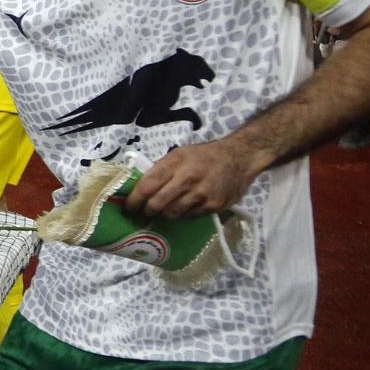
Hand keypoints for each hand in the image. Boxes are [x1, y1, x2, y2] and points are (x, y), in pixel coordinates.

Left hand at [121, 140, 263, 218]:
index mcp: (175, 162)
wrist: (240, 157)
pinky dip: (183, 214)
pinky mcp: (213, 206)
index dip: (134, 200)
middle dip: (147, 211)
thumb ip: (161, 169)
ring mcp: (201, 194)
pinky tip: (184, 207)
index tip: (128, 207)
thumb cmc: (205, 155)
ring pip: (172, 213)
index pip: (147, 186)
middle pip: (157, 203)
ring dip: (164, 214)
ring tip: (163, 210)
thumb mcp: (180, 154)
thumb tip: (140, 187)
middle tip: (143, 212)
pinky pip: (190, 216)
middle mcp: (187, 178)